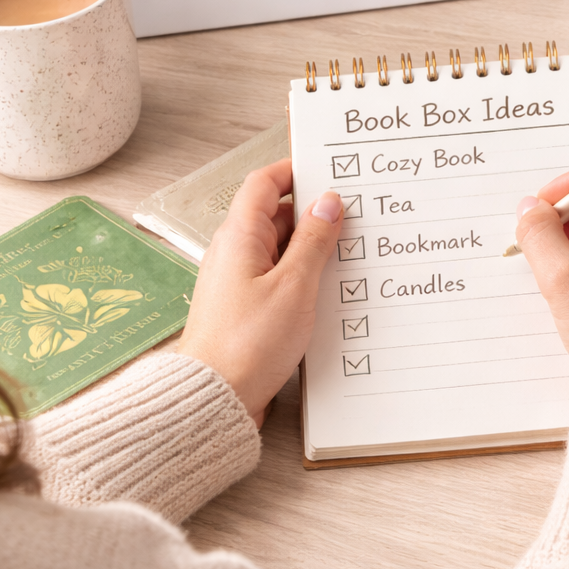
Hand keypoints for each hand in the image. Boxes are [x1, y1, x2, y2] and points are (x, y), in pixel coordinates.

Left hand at [175, 158, 341, 426]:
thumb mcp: (294, 286)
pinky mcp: (246, 307)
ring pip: (281, 249)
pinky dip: (303, 276)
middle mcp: (234, 253)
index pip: (264, 183)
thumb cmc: (248, 345)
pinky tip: (328, 289)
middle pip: (276, 215)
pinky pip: (279, 277)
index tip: (330, 170)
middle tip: (353, 216)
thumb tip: (328, 203)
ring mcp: (238, 280)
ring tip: (349, 254)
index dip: (296, 171)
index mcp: (239, 236)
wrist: (214, 398)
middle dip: (314, 213)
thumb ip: (313, 240)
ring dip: (312, 249)